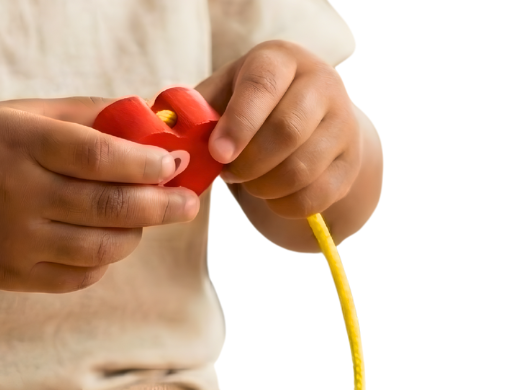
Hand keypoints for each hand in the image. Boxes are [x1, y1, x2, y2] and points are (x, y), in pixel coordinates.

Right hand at [0, 98, 200, 292]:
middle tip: (188, 204)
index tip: (174, 164)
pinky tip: (106, 244)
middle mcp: (17, 195)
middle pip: (109, 208)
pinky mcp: (13, 277)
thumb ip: (81, 118)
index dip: (145, 163)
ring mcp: (15, 242)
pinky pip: (79, 277)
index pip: (99, 156)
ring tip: (143, 221)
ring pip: (100, 249)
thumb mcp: (18, 115)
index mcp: (20, 144)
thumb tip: (149, 123)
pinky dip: (103, 263)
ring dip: (134, 237)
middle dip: (160, 207)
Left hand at [197, 41, 380, 245]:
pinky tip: (273, 197)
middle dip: (250, 164)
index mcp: (281, 61)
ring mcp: (343, 123)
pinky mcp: (351, 163)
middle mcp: (321, 83)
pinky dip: (285, 206)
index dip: (239, 123)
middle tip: (230, 172)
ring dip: (265, 188)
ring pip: (302, 169)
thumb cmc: (251, 111)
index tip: (219, 154)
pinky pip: (315, 198)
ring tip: (251, 184)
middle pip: (288, 131)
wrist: (310, 125)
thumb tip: (160, 129)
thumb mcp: (222, 98)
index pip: (263, 85)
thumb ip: (195, 114)